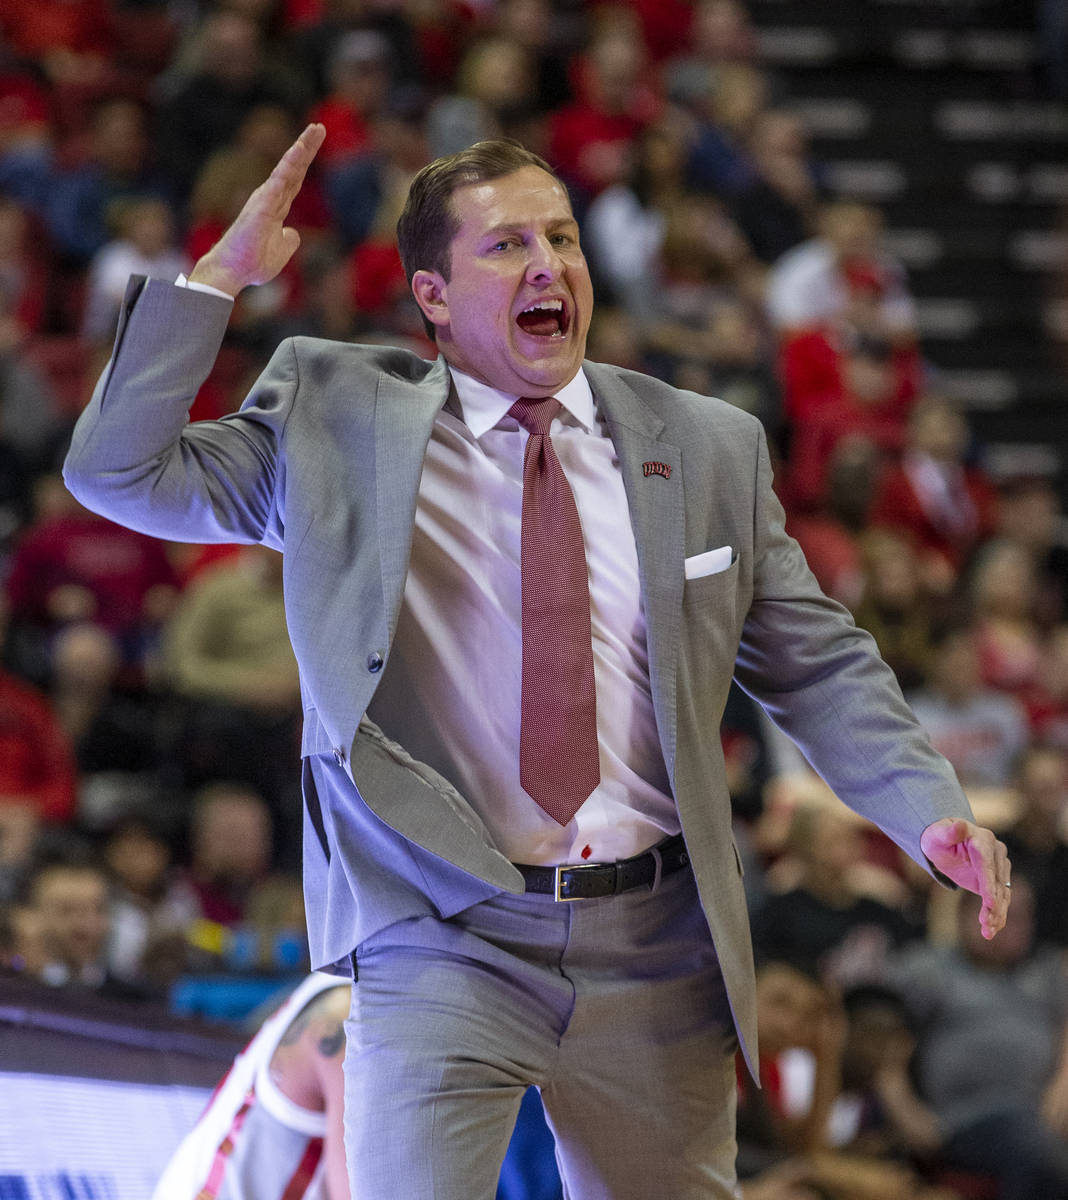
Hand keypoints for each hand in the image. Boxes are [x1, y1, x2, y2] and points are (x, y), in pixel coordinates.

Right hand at [188, 123, 325, 296]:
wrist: (234, 272)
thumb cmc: (252, 262)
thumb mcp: (280, 252)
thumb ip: (288, 241)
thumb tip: (293, 233)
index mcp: (277, 207)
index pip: (295, 179)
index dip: (305, 161)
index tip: (316, 142)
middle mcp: (270, 198)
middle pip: (292, 169)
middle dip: (305, 147)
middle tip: (319, 127)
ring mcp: (264, 201)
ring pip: (285, 171)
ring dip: (298, 153)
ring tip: (312, 135)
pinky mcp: (260, 208)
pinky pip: (277, 184)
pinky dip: (287, 169)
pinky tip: (298, 154)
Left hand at [920, 817, 1009, 938]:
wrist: (945, 841)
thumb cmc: (938, 837)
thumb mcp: (938, 835)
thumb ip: (949, 832)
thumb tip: (960, 825)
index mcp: (983, 840)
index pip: (986, 865)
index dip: (988, 885)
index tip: (990, 904)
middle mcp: (996, 853)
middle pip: (997, 883)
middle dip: (993, 905)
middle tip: (986, 924)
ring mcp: (999, 866)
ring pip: (1002, 894)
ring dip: (997, 914)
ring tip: (988, 932)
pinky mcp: (997, 879)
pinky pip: (1000, 899)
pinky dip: (997, 915)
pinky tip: (991, 930)